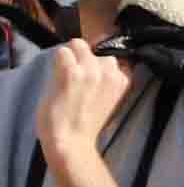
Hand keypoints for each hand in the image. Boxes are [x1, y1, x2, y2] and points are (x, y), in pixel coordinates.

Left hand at [36, 41, 127, 163]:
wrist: (72, 141)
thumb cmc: (87, 126)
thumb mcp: (110, 101)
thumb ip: (107, 82)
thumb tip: (98, 66)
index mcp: (123, 80)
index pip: (111, 58)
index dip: (97, 66)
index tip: (90, 78)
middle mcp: (110, 71)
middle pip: (96, 51)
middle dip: (85, 59)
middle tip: (77, 80)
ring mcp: (90, 70)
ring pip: (77, 45)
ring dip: (70, 58)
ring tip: (66, 80)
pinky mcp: (70, 71)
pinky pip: (61, 52)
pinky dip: (56, 63)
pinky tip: (58, 81)